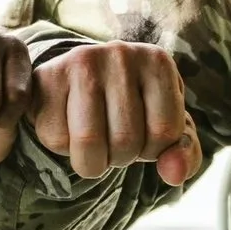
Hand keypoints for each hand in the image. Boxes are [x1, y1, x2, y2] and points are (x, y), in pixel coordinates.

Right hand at [32, 42, 200, 185]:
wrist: (80, 81)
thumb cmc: (133, 109)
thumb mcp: (166, 129)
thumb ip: (183, 155)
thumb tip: (174, 175)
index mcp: (158, 62)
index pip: (164, 134)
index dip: (152, 150)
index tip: (142, 134)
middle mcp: (121, 54)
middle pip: (125, 140)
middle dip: (119, 157)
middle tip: (113, 138)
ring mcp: (81, 61)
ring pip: (88, 143)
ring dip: (91, 160)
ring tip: (94, 140)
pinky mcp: (47, 75)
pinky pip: (55, 138)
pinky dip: (62, 148)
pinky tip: (68, 126)